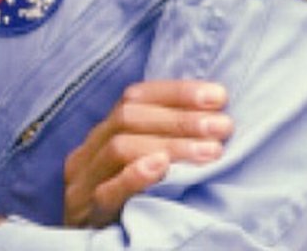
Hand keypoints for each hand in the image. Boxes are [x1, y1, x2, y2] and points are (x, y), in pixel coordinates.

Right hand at [63, 79, 232, 227]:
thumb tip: (213, 115)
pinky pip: (107, 192)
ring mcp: (83, 183)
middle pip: (129, 118)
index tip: (218, 95)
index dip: (177, 92)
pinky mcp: (87, 214)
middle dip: (181, 118)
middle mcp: (87, 152)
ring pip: (120, 148)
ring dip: (170, 145)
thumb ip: (160, 142)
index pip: (135, 97)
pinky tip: (163, 167)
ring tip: (211, 150)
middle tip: (223, 125)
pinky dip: (135, 176)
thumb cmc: (130, 208)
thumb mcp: (140, 168)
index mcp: (101, 134)